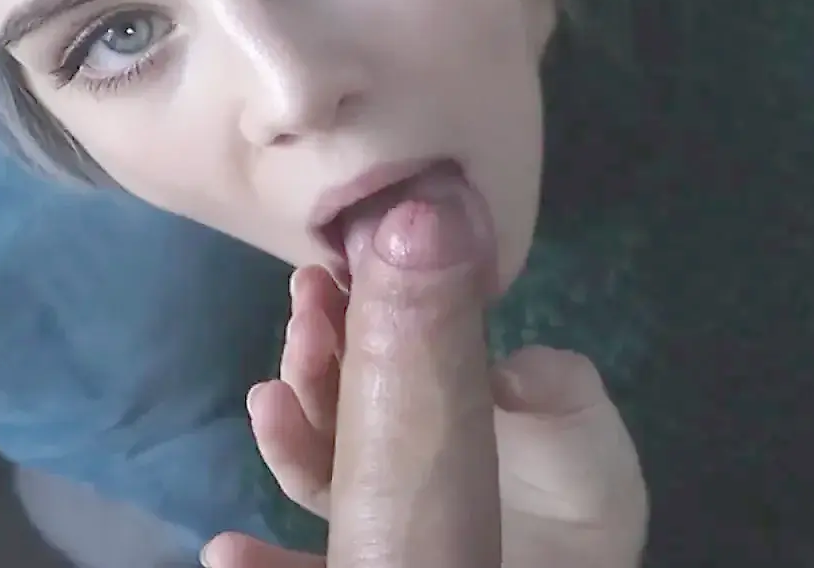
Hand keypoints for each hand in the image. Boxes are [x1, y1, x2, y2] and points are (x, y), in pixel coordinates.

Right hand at [203, 221, 645, 567]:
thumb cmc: (583, 491)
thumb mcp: (582, 425)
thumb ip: (555, 385)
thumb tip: (509, 367)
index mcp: (439, 402)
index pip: (381, 350)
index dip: (349, 311)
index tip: (326, 275)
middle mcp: (396, 454)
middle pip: (337, 402)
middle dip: (312, 357)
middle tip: (305, 319)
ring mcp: (378, 517)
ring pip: (316, 473)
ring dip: (284, 434)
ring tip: (270, 401)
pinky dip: (260, 562)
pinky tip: (229, 549)